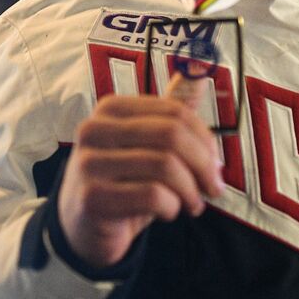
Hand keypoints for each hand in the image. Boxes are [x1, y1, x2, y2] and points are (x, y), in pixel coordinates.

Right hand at [56, 75, 223, 269]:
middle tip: (213, 188)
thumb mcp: (147, 144)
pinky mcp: (92, 198)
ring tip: (193, 204)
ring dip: (190, 190)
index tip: (215, 164)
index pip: (175, 112)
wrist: (82, 227)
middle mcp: (94, 130)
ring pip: (165, 166)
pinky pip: (153, 196)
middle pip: (171, 135)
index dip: (205, 139)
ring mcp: (89, 163)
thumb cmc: (123, 181)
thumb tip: (199, 71)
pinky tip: (168, 212)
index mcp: (111, 108)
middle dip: (203, 164)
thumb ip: (171, 111)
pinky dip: (171, 207)